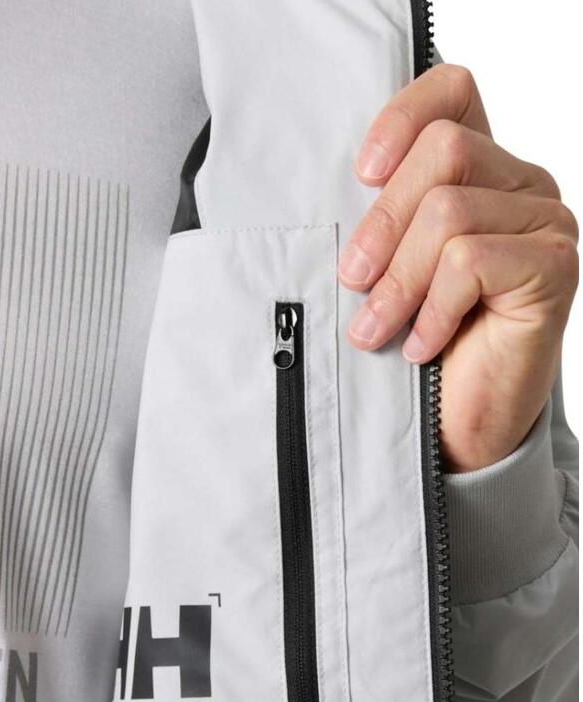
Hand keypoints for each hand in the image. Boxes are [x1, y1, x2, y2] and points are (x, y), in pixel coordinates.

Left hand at [338, 64, 578, 471]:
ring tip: (375, 329)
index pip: (453, 92)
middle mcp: (522, 185)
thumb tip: (334, 193)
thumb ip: (384, 219)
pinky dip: (431, 309)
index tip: (360, 175)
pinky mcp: (553, 267)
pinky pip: (469, 261)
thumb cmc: (422, 343)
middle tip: (353, 280)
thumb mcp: (389, 269)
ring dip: (397, 282)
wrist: (461, 424)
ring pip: (449, 213)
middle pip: (444, 150)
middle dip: (382, 223)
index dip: (401, 117)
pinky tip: (421, 345)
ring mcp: (545, 223)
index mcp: (482, 170)